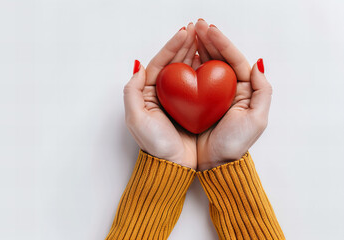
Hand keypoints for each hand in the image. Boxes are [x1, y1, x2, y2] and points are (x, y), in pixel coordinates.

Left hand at [124, 23, 197, 168]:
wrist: (172, 166)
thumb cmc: (154, 144)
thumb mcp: (136, 119)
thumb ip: (132, 92)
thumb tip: (139, 67)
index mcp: (149, 93)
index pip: (161, 63)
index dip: (172, 46)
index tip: (184, 32)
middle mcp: (164, 93)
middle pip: (175, 62)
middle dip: (185, 43)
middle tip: (198, 27)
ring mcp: (180, 100)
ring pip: (188, 70)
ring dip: (196, 52)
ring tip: (206, 36)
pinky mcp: (194, 107)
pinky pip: (201, 84)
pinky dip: (206, 70)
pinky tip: (213, 60)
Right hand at [193, 20, 272, 169]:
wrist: (214, 164)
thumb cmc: (235, 145)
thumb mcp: (257, 120)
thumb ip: (262, 90)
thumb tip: (257, 64)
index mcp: (242, 90)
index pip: (232, 59)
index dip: (221, 42)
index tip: (209, 30)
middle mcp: (225, 89)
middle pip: (217, 58)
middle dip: (207, 39)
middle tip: (197, 25)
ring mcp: (208, 94)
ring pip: (203, 64)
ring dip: (196, 47)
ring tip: (189, 33)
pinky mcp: (192, 102)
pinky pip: (189, 79)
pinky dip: (185, 65)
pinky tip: (181, 55)